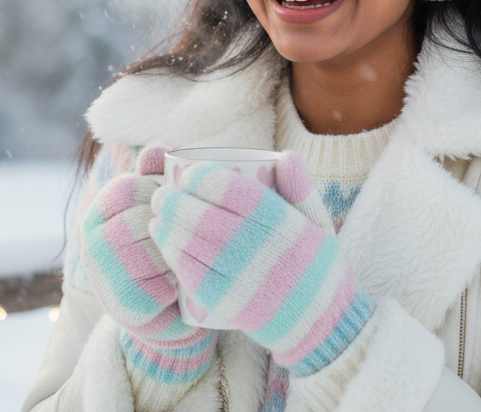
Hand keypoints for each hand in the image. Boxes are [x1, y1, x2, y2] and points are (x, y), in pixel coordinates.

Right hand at [81, 144, 216, 379]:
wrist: (157, 304)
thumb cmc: (158, 242)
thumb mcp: (154, 204)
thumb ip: (155, 174)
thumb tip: (158, 148)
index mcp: (98, 213)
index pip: (127, 188)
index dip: (157, 192)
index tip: (173, 200)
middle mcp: (91, 243)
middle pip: (137, 221)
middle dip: (167, 223)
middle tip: (186, 228)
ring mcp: (104, 276)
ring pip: (149, 252)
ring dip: (173, 250)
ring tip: (185, 251)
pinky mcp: (123, 305)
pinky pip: (158, 285)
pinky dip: (175, 281)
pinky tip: (180, 280)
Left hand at [149, 151, 373, 375]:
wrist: (321, 325)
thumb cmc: (318, 267)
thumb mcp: (319, 222)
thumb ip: (301, 187)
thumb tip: (284, 155)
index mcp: (277, 219)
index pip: (224, 186)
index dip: (197, 175)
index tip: (187, 171)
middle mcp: (254, 245)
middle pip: (197, 212)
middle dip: (172, 197)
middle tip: (165, 193)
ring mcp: (236, 274)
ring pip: (186, 240)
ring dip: (165, 222)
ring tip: (159, 213)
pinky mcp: (223, 300)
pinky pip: (187, 270)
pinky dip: (169, 250)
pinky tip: (163, 238)